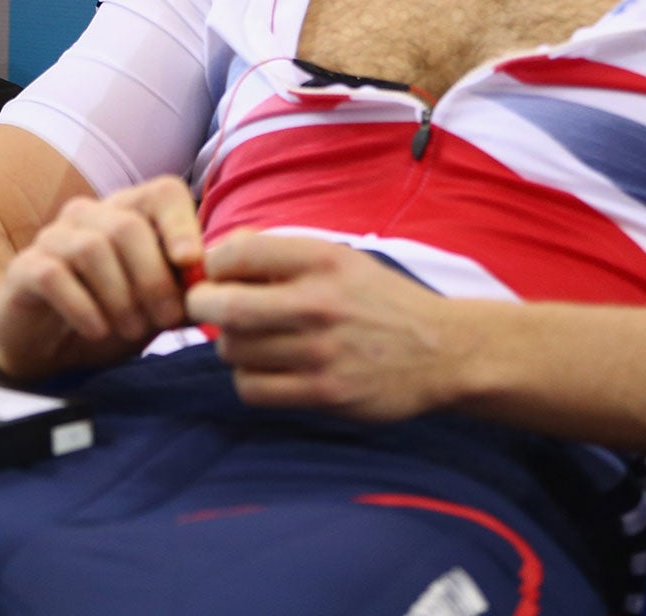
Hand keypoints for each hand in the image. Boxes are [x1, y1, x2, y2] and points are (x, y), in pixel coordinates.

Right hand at [0, 176, 202, 378]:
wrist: (43, 347)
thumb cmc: (108, 318)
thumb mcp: (156, 309)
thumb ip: (187, 295)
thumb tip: (222, 289)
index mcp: (127, 213)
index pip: (163, 192)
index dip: (181, 224)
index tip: (191, 265)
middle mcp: (88, 214)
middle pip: (128, 227)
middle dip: (154, 279)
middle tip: (165, 321)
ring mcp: (53, 238)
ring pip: (93, 248)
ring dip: (120, 297)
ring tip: (132, 330)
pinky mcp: (25, 268)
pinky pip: (55, 275)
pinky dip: (83, 307)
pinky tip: (97, 331)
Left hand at [185, 232, 465, 420]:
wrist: (443, 351)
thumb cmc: (379, 300)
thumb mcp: (339, 258)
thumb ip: (280, 253)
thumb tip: (217, 254)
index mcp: (322, 260)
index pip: (237, 253)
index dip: (214, 263)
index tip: (217, 273)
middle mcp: (319, 303)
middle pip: (225, 306)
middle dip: (203, 305)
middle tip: (207, 307)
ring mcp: (321, 352)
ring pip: (234, 350)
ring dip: (231, 345)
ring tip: (251, 339)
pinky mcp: (325, 393)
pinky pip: (252, 389)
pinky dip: (248, 379)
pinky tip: (265, 369)